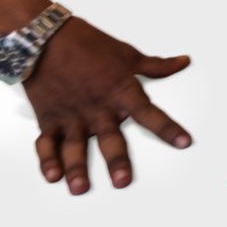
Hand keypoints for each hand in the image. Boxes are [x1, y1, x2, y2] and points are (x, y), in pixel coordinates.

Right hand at [23, 16, 191, 194]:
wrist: (43, 37)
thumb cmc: (87, 44)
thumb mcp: (126, 54)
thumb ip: (155, 66)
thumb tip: (182, 62)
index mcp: (120, 91)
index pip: (150, 113)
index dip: (168, 128)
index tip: (183, 142)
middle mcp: (97, 107)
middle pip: (110, 138)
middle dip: (117, 161)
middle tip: (123, 182)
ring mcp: (71, 115)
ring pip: (75, 147)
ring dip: (76, 168)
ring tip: (81, 188)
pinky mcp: (48, 119)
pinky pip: (47, 143)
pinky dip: (46, 159)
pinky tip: (52, 176)